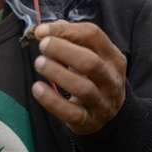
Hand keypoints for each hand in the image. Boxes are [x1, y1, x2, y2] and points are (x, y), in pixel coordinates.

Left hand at [31, 20, 126, 134]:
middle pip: (90, 62)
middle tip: (43, 46)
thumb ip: (69, 38)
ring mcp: (103, 102)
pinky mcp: (90, 121)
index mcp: (113, 57)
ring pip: (83, 88)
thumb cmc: (93, 77)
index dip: (66, 30)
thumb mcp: (90, 55)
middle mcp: (111, 79)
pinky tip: (38, 88)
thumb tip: (43, 30)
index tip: (42, 31)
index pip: (93, 35)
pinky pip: (71, 113)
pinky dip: (52, 101)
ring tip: (39, 63)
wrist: (109, 115)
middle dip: (63, 50)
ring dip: (57, 73)